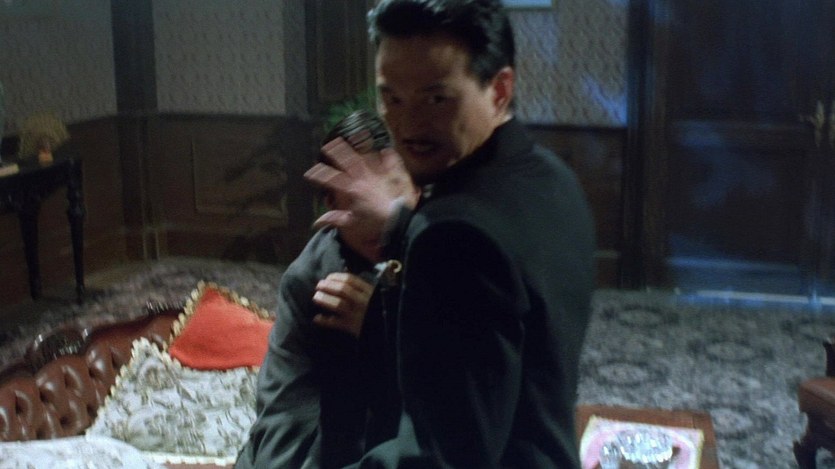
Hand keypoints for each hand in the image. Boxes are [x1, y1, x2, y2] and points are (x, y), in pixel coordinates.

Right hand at [304, 137, 418, 236]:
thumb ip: (335, 219)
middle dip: (337, 152)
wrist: (397, 221)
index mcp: (352, 190)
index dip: (320, 175)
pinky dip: (389, 157)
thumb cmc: (374, 223)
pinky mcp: (392, 177)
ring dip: (361, 147)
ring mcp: (378, 176)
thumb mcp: (352, 223)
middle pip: (348, 161)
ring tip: (357, 136)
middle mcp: (363, 179)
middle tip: (329, 144)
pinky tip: (387, 150)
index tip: (310, 172)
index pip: (332, 179)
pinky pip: (390, 164)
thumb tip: (316, 222)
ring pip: (367, 158)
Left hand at [312, 272, 374, 337]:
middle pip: (342, 290)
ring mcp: (357, 315)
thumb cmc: (380, 310)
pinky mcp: (352, 328)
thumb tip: (345, 271)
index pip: (350, 280)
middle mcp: (362, 301)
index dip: (336, 277)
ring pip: (338, 304)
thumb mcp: (376, 295)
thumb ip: (362, 286)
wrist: (386, 329)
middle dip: (328, 286)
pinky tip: (316, 318)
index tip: (327, 277)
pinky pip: (336, 323)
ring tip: (316, 297)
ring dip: (325, 300)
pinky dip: (325, 321)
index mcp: (368, 292)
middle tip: (318, 285)